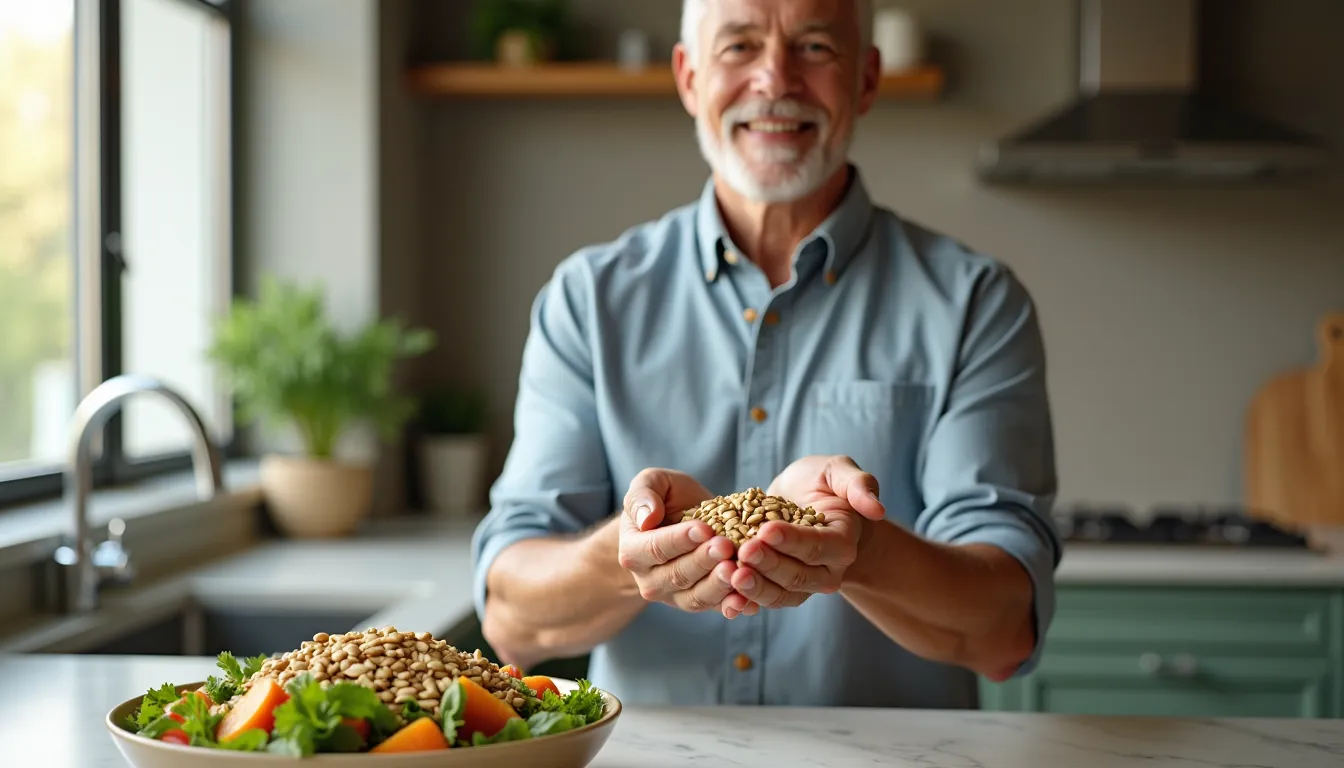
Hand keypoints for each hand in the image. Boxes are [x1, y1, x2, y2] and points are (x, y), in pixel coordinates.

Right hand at [618, 468, 759, 616]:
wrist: (679, 521)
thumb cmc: (665, 500)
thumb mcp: (651, 483)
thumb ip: (643, 495)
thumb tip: (647, 517)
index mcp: (633, 551)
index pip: (655, 548)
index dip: (680, 540)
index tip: (704, 529)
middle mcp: (650, 580)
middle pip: (677, 575)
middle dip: (704, 561)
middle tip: (726, 547)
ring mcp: (674, 596)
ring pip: (696, 596)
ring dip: (718, 586)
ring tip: (737, 570)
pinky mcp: (699, 603)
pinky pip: (715, 608)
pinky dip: (732, 606)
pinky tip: (749, 601)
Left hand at [731, 455, 885, 609]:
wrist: (805, 501)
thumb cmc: (823, 483)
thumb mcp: (839, 471)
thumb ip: (858, 484)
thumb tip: (877, 508)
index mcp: (842, 542)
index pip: (818, 546)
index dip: (793, 541)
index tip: (766, 530)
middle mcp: (827, 570)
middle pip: (798, 575)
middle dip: (769, 565)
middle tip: (743, 551)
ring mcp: (802, 584)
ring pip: (780, 594)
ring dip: (755, 588)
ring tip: (731, 573)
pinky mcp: (779, 589)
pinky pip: (763, 601)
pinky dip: (745, 602)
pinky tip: (725, 597)